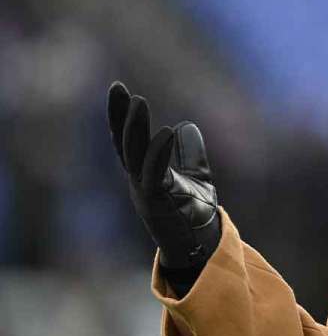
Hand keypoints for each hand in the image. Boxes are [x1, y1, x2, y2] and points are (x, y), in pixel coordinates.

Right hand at [107, 81, 221, 271]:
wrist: (200, 246)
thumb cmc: (194, 214)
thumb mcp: (195, 176)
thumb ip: (189, 153)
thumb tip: (187, 125)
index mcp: (143, 172)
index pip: (127, 139)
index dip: (120, 115)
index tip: (118, 89)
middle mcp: (138, 181)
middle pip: (123, 143)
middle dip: (120, 116)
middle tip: (119, 90)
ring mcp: (144, 192)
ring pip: (133, 155)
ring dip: (134, 128)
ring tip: (138, 102)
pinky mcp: (157, 204)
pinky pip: (154, 174)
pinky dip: (159, 152)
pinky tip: (167, 131)